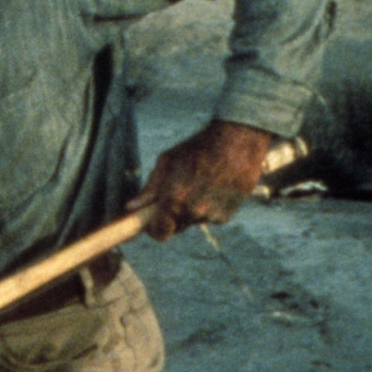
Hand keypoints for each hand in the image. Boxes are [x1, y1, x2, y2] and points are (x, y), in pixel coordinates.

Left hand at [135, 119, 272, 239]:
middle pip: (177, 227)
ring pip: (195, 221)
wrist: (239, 138)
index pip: (159, 233)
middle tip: (180, 194)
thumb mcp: (168, 161)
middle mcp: (193, 211)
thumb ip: (150, 188)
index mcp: (173, 199)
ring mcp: (212, 214)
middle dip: (173, 216)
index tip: (153, 222)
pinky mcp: (228, 214)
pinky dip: (211, 208)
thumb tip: (131, 207)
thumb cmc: (198, 146)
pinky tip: (216, 187)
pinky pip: (212, 217)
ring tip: (201, 184)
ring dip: (194, 210)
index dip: (154, 229)